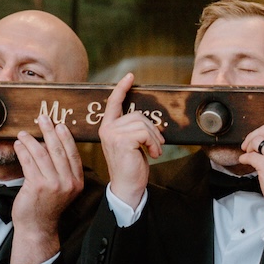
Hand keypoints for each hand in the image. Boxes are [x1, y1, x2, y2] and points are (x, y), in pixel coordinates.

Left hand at [10, 111, 85, 263]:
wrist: (37, 227)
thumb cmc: (47, 206)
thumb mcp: (62, 189)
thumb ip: (61, 170)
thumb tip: (49, 145)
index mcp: (77, 182)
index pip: (73, 154)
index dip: (65, 138)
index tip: (59, 125)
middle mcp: (68, 183)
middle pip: (58, 151)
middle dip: (49, 132)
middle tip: (43, 119)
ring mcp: (53, 185)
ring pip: (42, 155)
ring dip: (31, 141)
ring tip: (23, 134)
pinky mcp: (38, 186)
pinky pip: (29, 163)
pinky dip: (23, 151)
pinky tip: (19, 145)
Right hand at [98, 74, 164, 210]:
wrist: (128, 186)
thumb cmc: (132, 166)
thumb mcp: (132, 144)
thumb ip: (134, 129)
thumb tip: (147, 120)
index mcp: (108, 127)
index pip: (114, 103)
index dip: (122, 88)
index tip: (130, 76)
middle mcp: (107, 128)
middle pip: (138, 115)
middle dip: (152, 129)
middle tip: (156, 145)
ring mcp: (113, 134)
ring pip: (143, 123)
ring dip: (154, 138)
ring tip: (153, 151)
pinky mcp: (121, 140)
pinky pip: (145, 133)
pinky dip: (154, 143)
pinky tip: (153, 154)